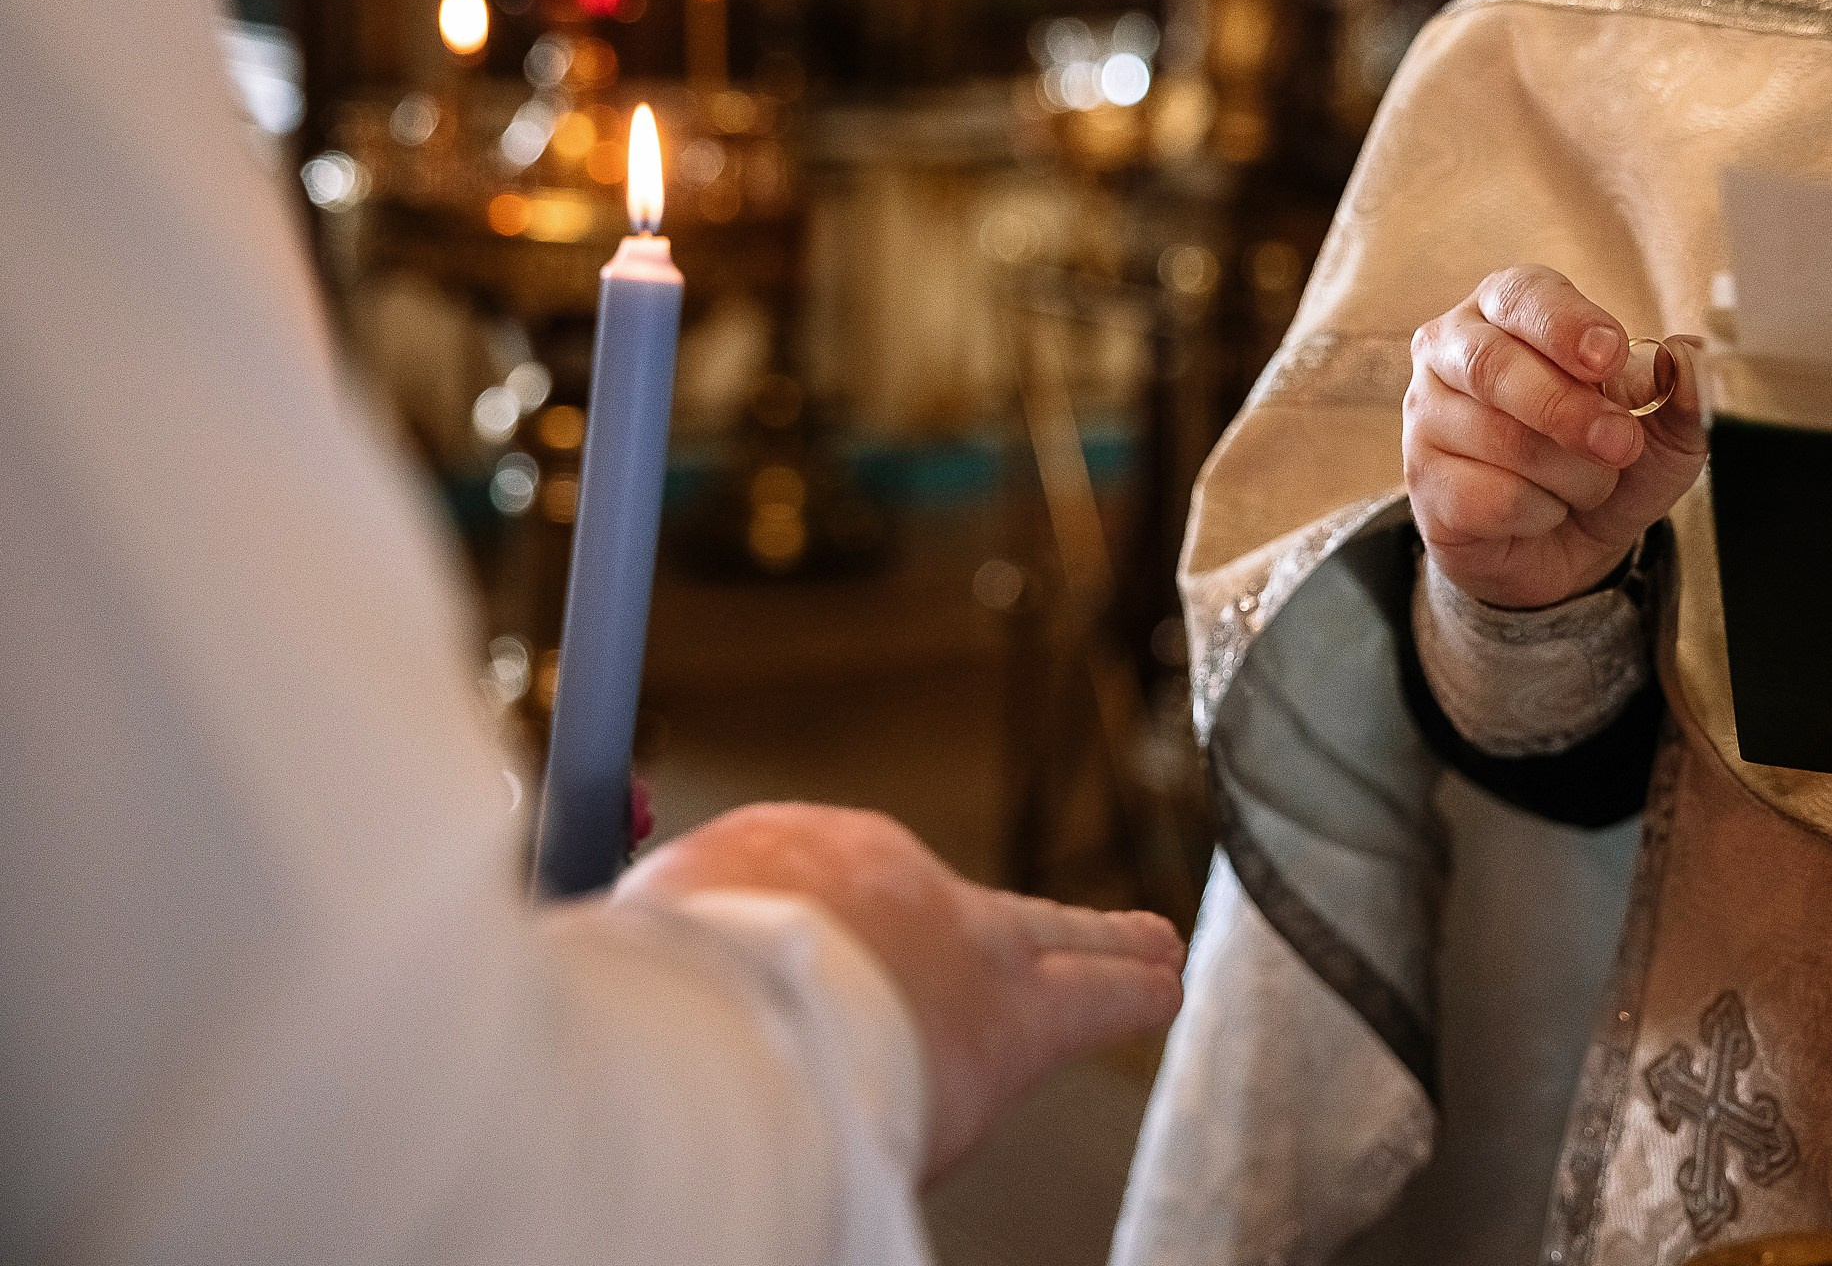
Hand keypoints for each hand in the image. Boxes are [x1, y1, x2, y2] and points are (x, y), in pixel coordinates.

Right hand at [617, 803, 1184, 1178]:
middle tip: (1057, 929)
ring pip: (1051, 937)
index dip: (846, 947)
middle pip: (963, 907)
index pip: (839, 904)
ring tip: (1147, 953)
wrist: (743, 998)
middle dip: (1011, 926)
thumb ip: (662, 959)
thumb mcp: (644, 947)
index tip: (838, 973)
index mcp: (794, 865)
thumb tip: (620, 979)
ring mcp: (965, 941)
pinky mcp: (1018, 1013)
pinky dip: (1128, 988)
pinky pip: (1096, 992)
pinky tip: (1161, 985)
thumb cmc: (677, 982)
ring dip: (1096, 948)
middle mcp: (891, 886)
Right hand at [1404, 264, 1705, 609]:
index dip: (1566, 326)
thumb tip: (1692, 357)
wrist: (1566, 542)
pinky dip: (1540, 514)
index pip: (1522, 296)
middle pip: (1496, 368)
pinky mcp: (1423, 482)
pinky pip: (1491, 498)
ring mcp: (1426, 416)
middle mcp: (1450, 350)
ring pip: (1504, 442)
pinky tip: (1540, 510)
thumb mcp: (1662, 425)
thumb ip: (1682, 388)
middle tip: (1623, 446)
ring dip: (1573, 477)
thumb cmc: (1604, 459)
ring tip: (1584, 483)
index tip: (1609, 357)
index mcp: (1506, 308)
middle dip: (1571, 412)